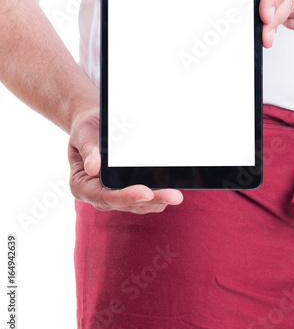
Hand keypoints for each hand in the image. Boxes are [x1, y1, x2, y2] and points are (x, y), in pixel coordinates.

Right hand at [68, 106, 183, 212]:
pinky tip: (173, 186)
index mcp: (82, 186)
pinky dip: (159, 192)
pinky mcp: (129, 190)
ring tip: (176, 194)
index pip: (105, 197)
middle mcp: (99, 195)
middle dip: (152, 200)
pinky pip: (147, 197)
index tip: (145, 193)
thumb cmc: (87, 129)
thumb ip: (88, 149)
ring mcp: (115, 195)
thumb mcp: (83, 133)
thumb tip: (92, 167)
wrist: (94, 125)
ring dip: (159, 199)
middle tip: (174, 196)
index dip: (126, 197)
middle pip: (127, 203)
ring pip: (140, 204)